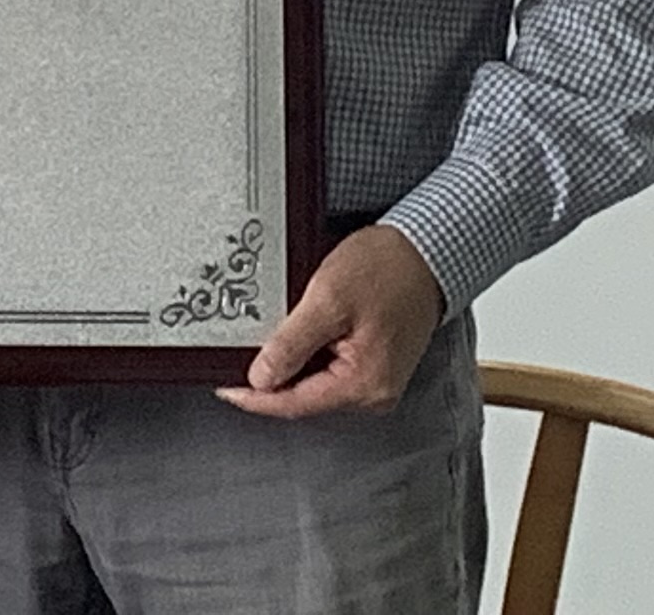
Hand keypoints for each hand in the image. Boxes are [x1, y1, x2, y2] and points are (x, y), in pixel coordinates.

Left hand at [217, 224, 442, 418]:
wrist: (428, 249)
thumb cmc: (388, 268)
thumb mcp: (329, 299)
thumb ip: (292, 344)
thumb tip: (261, 378)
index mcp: (364, 386)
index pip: (295, 404)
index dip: (255, 398)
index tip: (225, 387)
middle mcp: (374, 394)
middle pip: (306, 396)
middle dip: (273, 377)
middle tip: (243, 349)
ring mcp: (378, 381)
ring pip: (318, 382)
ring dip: (293, 362)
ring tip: (276, 331)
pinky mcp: (377, 364)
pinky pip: (333, 368)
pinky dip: (312, 353)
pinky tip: (302, 329)